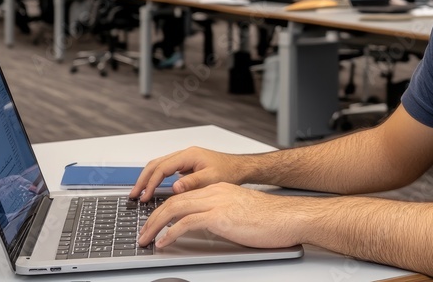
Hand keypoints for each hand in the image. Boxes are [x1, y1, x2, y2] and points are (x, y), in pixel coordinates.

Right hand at [128, 147, 250, 201]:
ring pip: (158, 166)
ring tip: (139, 193)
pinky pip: (165, 170)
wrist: (239, 168)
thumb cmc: (228, 171)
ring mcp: (184, 159)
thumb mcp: (211, 179)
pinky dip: (156, 179)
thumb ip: (192, 183)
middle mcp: (184, 154)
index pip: (162, 168)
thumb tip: (174, 187)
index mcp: (188, 155)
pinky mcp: (185, 165)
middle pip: (156, 164)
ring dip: (148, 179)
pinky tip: (152, 189)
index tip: (145, 196)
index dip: (151, 183)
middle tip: (134, 195)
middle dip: (143, 179)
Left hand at [137, 183, 305, 248]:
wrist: (289, 218)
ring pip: (174, 209)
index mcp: (219, 189)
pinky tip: (164, 243)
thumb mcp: (240, 214)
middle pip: (173, 201)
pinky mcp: (220, 217)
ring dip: (155, 226)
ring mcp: (217, 203)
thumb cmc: (272, 219)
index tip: (153, 223)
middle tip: (143, 233)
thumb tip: (206, 228)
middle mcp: (215, 192)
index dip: (163, 210)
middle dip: (152, 218)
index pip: (183, 197)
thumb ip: (221, 216)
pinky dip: (170, 233)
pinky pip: (186, 224)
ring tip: (146, 239)